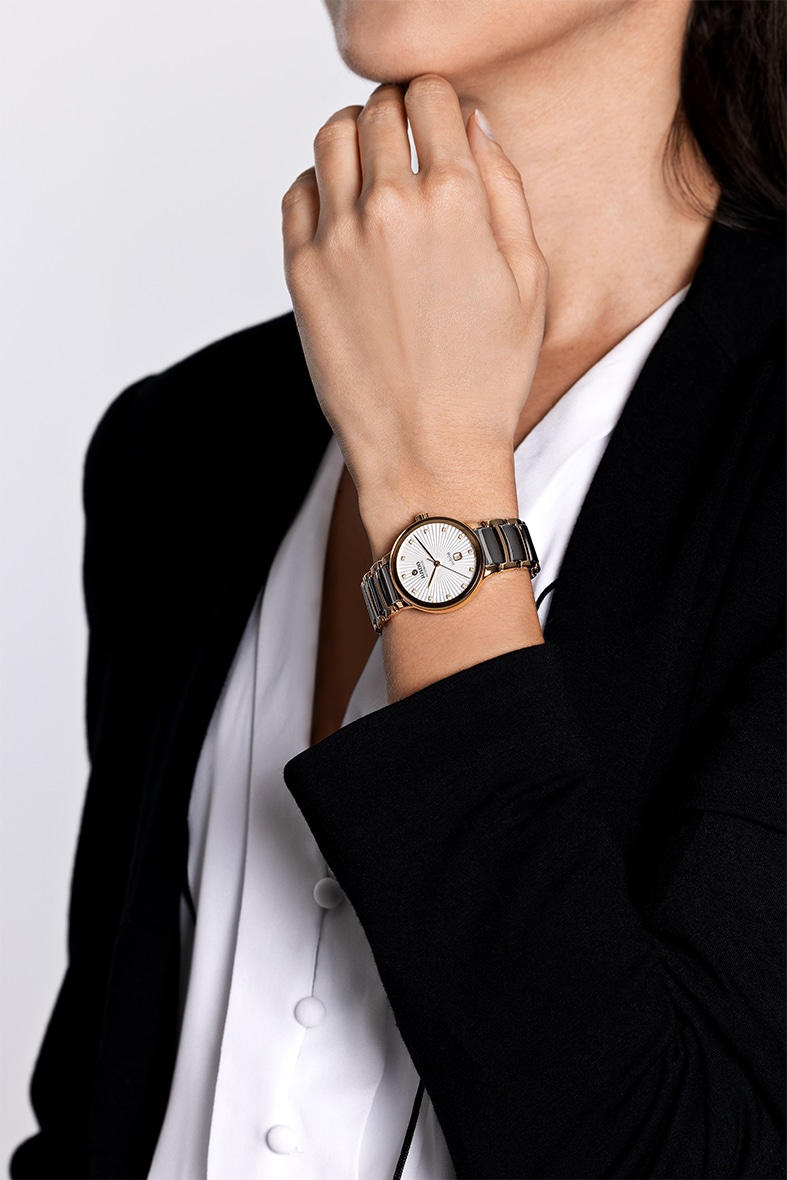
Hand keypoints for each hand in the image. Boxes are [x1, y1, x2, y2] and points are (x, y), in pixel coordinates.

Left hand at [282, 75, 547, 554]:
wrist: (427, 449)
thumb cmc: (485, 378)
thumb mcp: (527, 280)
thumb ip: (503, 189)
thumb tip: (472, 125)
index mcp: (456, 200)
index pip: (431, 96)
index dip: (436, 102)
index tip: (436, 121)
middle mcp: (391, 207)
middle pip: (377, 109)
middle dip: (394, 115)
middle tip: (404, 144)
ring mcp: (339, 238)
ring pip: (330, 138)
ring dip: (352, 138)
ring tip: (369, 169)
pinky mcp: (302, 271)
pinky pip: (297, 193)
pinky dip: (318, 185)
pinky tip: (341, 211)